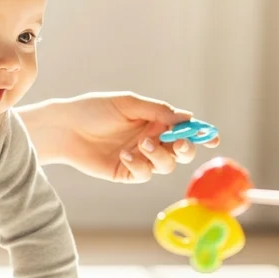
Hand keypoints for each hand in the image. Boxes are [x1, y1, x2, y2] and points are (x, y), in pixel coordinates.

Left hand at [47, 92, 219, 182]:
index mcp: (155, 120)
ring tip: (142, 144)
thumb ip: (157, 111)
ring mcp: (141, 157)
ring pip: (166, 165)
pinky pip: (145, 174)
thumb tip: (186, 119)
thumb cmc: (94, 109)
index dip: (201, 133)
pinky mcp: (128, 172)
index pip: (185, 128)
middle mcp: (152, 139)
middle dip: (186, 148)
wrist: (66, 128)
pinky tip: (125, 155)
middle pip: (182, 150)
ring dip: (159, 156)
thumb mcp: (128, 103)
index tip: (212, 137)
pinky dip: (140, 165)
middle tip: (180, 143)